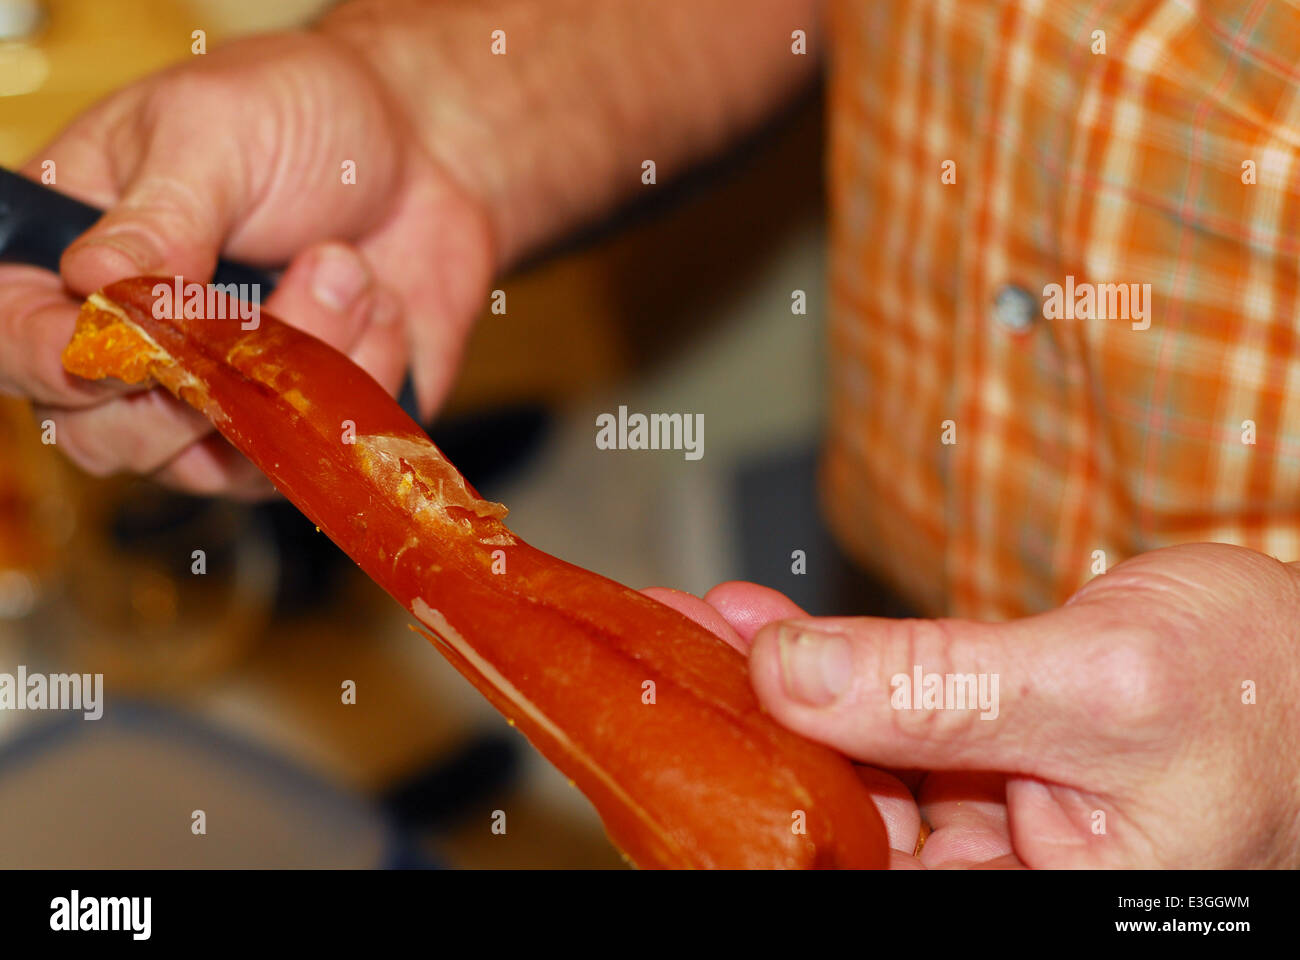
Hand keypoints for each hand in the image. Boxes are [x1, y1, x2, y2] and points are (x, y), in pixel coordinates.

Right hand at [0, 29, 491, 495]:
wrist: (424, 151)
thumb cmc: (303, 118)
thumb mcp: (215, 135)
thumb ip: (156, 218)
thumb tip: (93, 282)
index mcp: (70, 257)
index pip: (22, 346)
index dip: (73, 361)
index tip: (145, 341)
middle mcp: (130, 347)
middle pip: (113, 436)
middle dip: (217, 371)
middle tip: (279, 287)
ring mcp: (213, 400)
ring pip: (224, 458)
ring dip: (305, 365)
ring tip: (348, 267)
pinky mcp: (294, 429)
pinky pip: (312, 454)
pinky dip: (359, 379)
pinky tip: (380, 305)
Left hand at [650, 542, 1299, 867]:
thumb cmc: (1270, 698)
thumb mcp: (1105, 688)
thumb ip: (942, 685)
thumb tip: (791, 670)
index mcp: (1022, 902)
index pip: (840, 872)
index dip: (746, 803)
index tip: (672, 717)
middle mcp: (994, 876)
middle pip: (824, 815)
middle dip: (742, 725)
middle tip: (662, 646)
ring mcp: (983, 816)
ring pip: (843, 757)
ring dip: (769, 683)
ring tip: (693, 623)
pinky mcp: (982, 757)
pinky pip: (883, 713)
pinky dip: (826, 662)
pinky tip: (763, 623)